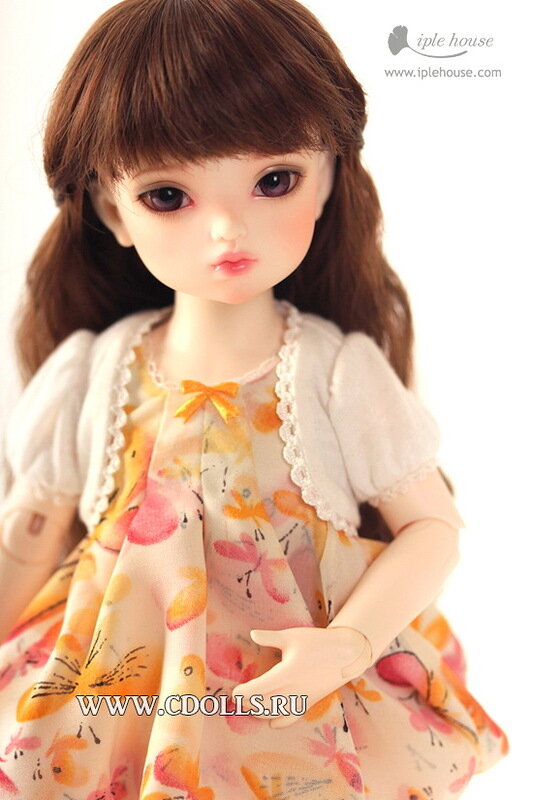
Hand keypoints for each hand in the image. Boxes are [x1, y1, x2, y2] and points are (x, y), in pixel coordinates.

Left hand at [232, 625, 371, 728]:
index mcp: (286, 672)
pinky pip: (292, 718)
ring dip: (260, 713)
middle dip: (248, 704)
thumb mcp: (292, 636)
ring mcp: (302, 698)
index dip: (243, 693)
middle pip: (263, 705)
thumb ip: (270, 638)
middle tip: (239, 698)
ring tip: (251, 706)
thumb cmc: (317, 642)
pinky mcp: (309, 702)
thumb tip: (252, 634)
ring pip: (275, 714)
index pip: (258, 689)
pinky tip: (271, 721)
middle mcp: (293, 689)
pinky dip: (279, 722)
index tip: (234, 691)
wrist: (345, 654)